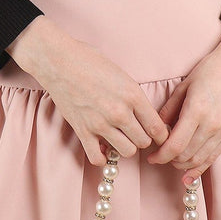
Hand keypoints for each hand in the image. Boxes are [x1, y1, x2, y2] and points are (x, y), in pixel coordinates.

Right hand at [26, 29, 169, 166]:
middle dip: (142, 138)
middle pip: (144, 142)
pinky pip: (98, 158)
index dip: (161, 134)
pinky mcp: (83, 131)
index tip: (157, 134)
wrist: (59, 61)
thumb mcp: (121, 74)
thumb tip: (145, 116)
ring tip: (119, 136)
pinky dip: (102, 156)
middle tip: (135, 131)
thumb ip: (134, 97)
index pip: (157, 128)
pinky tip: (101, 146)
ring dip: (125, 146)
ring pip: (127, 152)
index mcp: (133, 95)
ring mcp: (101, 124)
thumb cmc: (90, 61)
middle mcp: (119, 112)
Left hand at [146, 32, 220, 178]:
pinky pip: (213, 157)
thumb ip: (169, 109)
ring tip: (172, 160)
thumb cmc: (210, 70)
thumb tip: (156, 128)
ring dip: (183, 164)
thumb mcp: (184, 86)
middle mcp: (212, 125)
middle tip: (158, 156)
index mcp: (197, 111)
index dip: (160, 156)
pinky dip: (200, 166)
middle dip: (169, 160)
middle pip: (186, 156)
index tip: (151, 157)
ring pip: (199, 160)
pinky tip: (189, 172)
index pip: (175, 146)